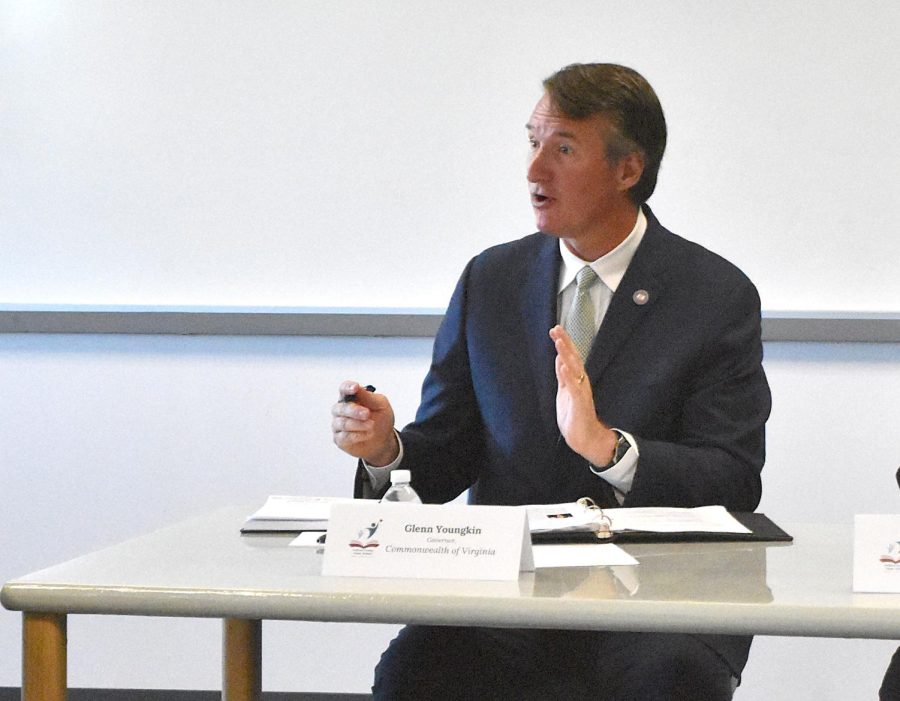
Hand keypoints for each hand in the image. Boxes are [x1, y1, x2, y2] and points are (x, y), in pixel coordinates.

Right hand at [331, 381, 398, 465]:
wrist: (384, 439)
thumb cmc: (381, 419)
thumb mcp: (381, 405)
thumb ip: (369, 397)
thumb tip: (358, 388)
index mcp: (350, 398)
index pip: (344, 389)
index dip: (347, 387)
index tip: (355, 388)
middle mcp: (341, 410)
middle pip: (340, 408)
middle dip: (354, 410)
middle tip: (367, 413)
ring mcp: (338, 425)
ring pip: (342, 423)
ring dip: (358, 424)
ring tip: (371, 425)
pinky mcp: (339, 439)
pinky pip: (344, 437)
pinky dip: (357, 435)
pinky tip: (368, 434)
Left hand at [548, 326, 617, 465]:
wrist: (585, 439)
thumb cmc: (575, 416)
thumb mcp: (565, 392)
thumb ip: (563, 376)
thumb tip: (560, 358)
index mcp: (575, 380)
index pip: (569, 357)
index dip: (563, 343)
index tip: (555, 329)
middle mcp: (580, 383)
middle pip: (573, 358)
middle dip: (565, 343)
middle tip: (556, 328)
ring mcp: (581, 392)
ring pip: (575, 369)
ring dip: (567, 355)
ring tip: (559, 342)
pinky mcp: (581, 404)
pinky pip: (574, 388)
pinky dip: (568, 376)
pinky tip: (563, 366)